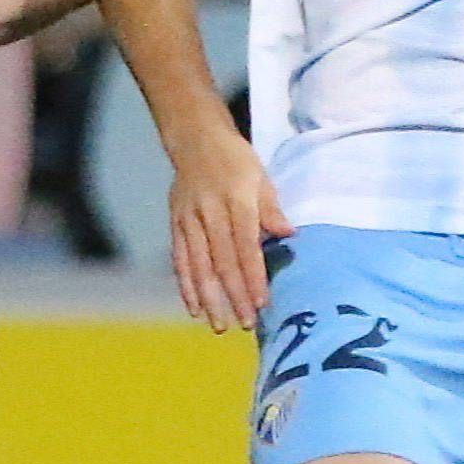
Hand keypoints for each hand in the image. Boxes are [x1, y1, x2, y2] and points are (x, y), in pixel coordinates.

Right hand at [166, 118, 290, 331]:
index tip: (261, 302)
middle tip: (245, 323)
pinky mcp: (175, 224)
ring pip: (198, 265)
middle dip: (234, 295)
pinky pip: (179, 259)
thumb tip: (289, 234)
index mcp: (236, 200)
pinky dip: (186, 285)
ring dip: (209, 298)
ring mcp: (189, 219)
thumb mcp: (260, 177)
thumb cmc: (236, 161)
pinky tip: (194, 308)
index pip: (245, 245)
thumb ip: (271, 209)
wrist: (195, 139)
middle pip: (222, 260)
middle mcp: (210, 212)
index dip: (252, 276)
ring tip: (219, 324)